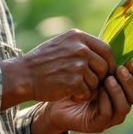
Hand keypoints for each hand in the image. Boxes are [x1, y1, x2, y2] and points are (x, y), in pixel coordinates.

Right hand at [0, 29, 114, 107]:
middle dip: (100, 78)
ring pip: (96, 81)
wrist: (23, 75)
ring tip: (74, 87)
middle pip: (105, 66)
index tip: (106, 71)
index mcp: (78, 37)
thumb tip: (103, 52)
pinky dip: (80, 96)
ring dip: (88, 88)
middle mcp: (80, 48)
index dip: (109, 62)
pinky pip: (87, 92)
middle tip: (89, 83)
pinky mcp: (73, 81)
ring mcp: (77, 64)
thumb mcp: (62, 44)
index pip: (106, 49)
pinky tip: (69, 93)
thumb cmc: (42, 62)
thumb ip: (81, 45)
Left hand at [37, 61, 132, 133]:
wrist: (52, 99)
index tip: (129, 61)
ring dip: (118, 92)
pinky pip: (108, 115)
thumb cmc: (70, 81)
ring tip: (107, 80)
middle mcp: (117, 103)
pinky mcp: (97, 125)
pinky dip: (105, 103)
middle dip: (128, 82)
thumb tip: (111, 43)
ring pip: (124, 107)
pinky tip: (97, 92)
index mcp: (118, 88)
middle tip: (118, 70)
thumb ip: (100, 60)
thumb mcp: (87, 68)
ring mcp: (109, 116)